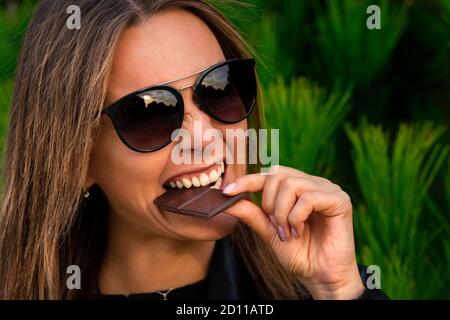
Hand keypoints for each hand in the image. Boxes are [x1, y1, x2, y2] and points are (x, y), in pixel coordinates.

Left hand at [222, 165, 364, 298]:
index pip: (270, 174)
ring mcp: (329, 189)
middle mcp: (314, 184)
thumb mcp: (269, 232)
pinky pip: (308, 198)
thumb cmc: (299, 255)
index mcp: (299, 188)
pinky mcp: (340, 200)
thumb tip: (227, 198)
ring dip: (282, 213)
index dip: (247, 180)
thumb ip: (252, 213)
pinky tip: (299, 232)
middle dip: (268, 202)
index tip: (227, 192)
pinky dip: (296, 217)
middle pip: (278, 174)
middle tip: (275, 226)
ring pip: (291, 184)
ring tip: (288, 232)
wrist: (321, 277)